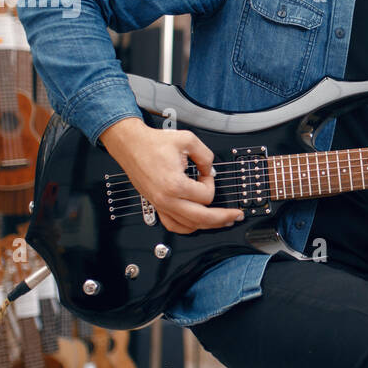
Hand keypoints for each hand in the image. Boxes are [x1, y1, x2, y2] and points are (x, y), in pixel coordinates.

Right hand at [100, 117, 244, 233]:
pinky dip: (188, 227)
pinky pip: (173, 225)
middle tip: (236, 216)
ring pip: (188, 226)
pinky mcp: (156, 205)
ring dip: (208, 225)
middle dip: (223, 218)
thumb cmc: (153, 143)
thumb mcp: (187, 140)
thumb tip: (210, 170)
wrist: (131, 145)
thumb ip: (206, 155)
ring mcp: (160, 205)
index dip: (211, 182)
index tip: (205, 173)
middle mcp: (166, 199)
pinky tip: (198, 224)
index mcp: (175, 185)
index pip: (206, 195)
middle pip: (202, 219)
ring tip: (222, 222)